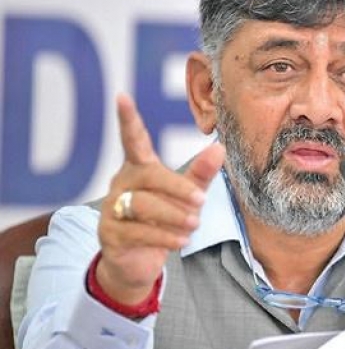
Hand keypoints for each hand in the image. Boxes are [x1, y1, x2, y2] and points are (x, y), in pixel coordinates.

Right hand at [96, 94, 224, 304]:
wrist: (136, 261)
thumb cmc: (163, 219)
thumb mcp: (185, 196)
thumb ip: (200, 174)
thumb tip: (220, 147)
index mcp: (139, 168)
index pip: (133, 141)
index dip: (128, 120)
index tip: (122, 97)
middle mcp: (122, 184)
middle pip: (149, 176)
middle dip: (178, 188)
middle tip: (202, 201)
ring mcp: (112, 208)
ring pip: (143, 204)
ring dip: (173, 214)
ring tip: (194, 224)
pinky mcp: (110, 233)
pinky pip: (138, 231)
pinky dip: (164, 236)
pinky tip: (181, 240)